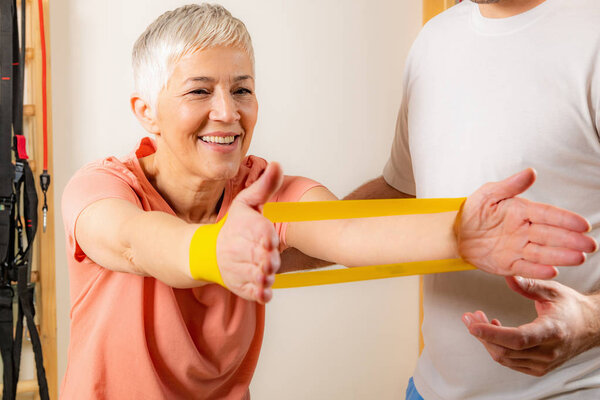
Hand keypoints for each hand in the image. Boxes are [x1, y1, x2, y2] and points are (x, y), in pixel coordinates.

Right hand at [216, 162, 282, 303]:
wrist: (205, 252)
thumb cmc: (232, 225)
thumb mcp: (246, 202)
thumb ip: (265, 186)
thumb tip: (278, 164)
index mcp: (243, 227)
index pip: (259, 233)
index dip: (267, 238)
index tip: (271, 241)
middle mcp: (239, 249)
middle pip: (261, 258)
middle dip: (269, 260)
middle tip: (271, 259)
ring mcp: (238, 269)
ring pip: (258, 276)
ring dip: (266, 276)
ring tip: (267, 270)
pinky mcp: (239, 286)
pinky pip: (253, 292)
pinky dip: (262, 293)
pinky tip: (265, 288)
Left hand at [458, 168, 596, 278]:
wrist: (454, 232)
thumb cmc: (472, 211)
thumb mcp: (488, 194)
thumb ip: (510, 185)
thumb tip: (531, 172)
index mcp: (521, 212)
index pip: (548, 214)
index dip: (566, 220)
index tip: (582, 225)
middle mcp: (523, 231)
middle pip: (551, 235)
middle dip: (571, 240)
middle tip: (590, 245)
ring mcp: (517, 248)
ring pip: (543, 253)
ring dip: (561, 256)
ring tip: (579, 258)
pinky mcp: (508, 264)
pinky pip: (525, 267)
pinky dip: (538, 270)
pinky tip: (553, 270)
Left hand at [462, 276, 599, 375]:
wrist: (590, 326)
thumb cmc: (571, 307)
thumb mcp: (552, 290)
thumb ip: (529, 284)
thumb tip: (508, 276)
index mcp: (552, 331)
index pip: (518, 339)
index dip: (492, 334)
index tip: (472, 325)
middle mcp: (548, 352)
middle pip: (505, 350)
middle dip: (481, 333)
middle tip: (469, 317)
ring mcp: (544, 363)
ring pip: (504, 357)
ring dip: (486, 339)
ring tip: (479, 320)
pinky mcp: (538, 368)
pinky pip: (510, 361)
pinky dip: (496, 347)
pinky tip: (495, 330)